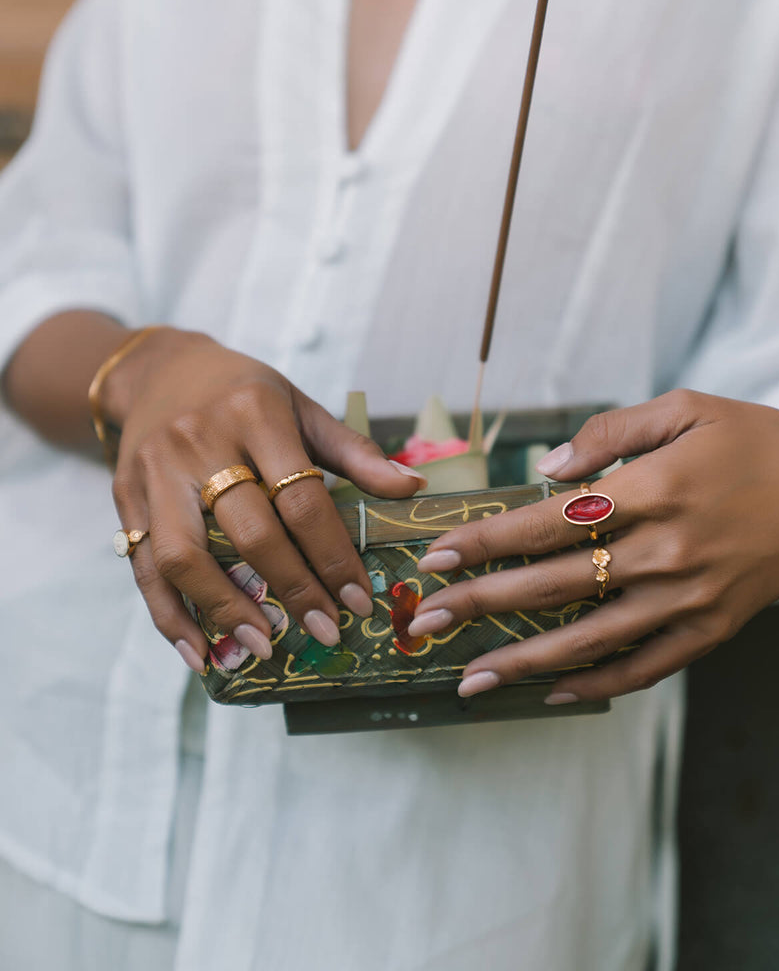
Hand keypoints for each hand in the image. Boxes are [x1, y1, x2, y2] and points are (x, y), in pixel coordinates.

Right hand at [106, 328, 425, 670]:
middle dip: (291, 588)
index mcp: (255, 414)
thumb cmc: (243, 392)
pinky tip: (197, 651)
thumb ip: (353, 452)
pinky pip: (144, 566)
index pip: (301, 498)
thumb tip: (412, 488)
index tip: (358, 599)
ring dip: (225, 610)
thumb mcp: (300, 405)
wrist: (158, 369)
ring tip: (263, 648)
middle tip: (324, 630)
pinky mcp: (124, 496)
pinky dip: (168, 615)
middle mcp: (200, 442)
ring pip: (185, 554)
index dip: (332, 555)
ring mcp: (156, 472)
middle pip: (249, 530)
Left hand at [407, 390, 778, 702]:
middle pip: (554, 584)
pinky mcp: (711, 630)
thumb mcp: (684, 410)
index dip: (487, 542)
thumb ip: (609, 433)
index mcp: (652, 490)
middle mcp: (665, 551)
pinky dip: (596, 685)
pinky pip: (644, 668)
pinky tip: (550, 693)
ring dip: (524, 661)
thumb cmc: (753, 442)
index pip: (548, 522)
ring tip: (470, 679)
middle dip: (482, 604)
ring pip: (590, 639)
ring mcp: (688, 598)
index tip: (438, 557)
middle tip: (426, 621)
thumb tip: (548, 469)